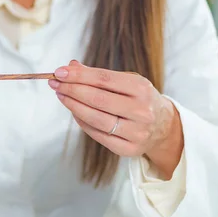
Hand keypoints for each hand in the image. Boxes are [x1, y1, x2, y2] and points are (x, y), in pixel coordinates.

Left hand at [48, 60, 183, 178]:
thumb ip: (97, 75)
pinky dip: (82, 122)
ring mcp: (136, 132)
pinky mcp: (128, 149)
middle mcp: (141, 111)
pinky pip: (97, 135)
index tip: (59, 71)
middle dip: (71, 89)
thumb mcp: (125, 82)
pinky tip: (74, 112)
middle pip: (97, 99)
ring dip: (72, 106)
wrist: (163, 126)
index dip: (79, 75)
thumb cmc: (137, 99)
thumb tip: (69, 67)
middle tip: (54, 83)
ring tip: (60, 95)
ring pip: (95, 118)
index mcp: (141, 88)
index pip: (104, 79)